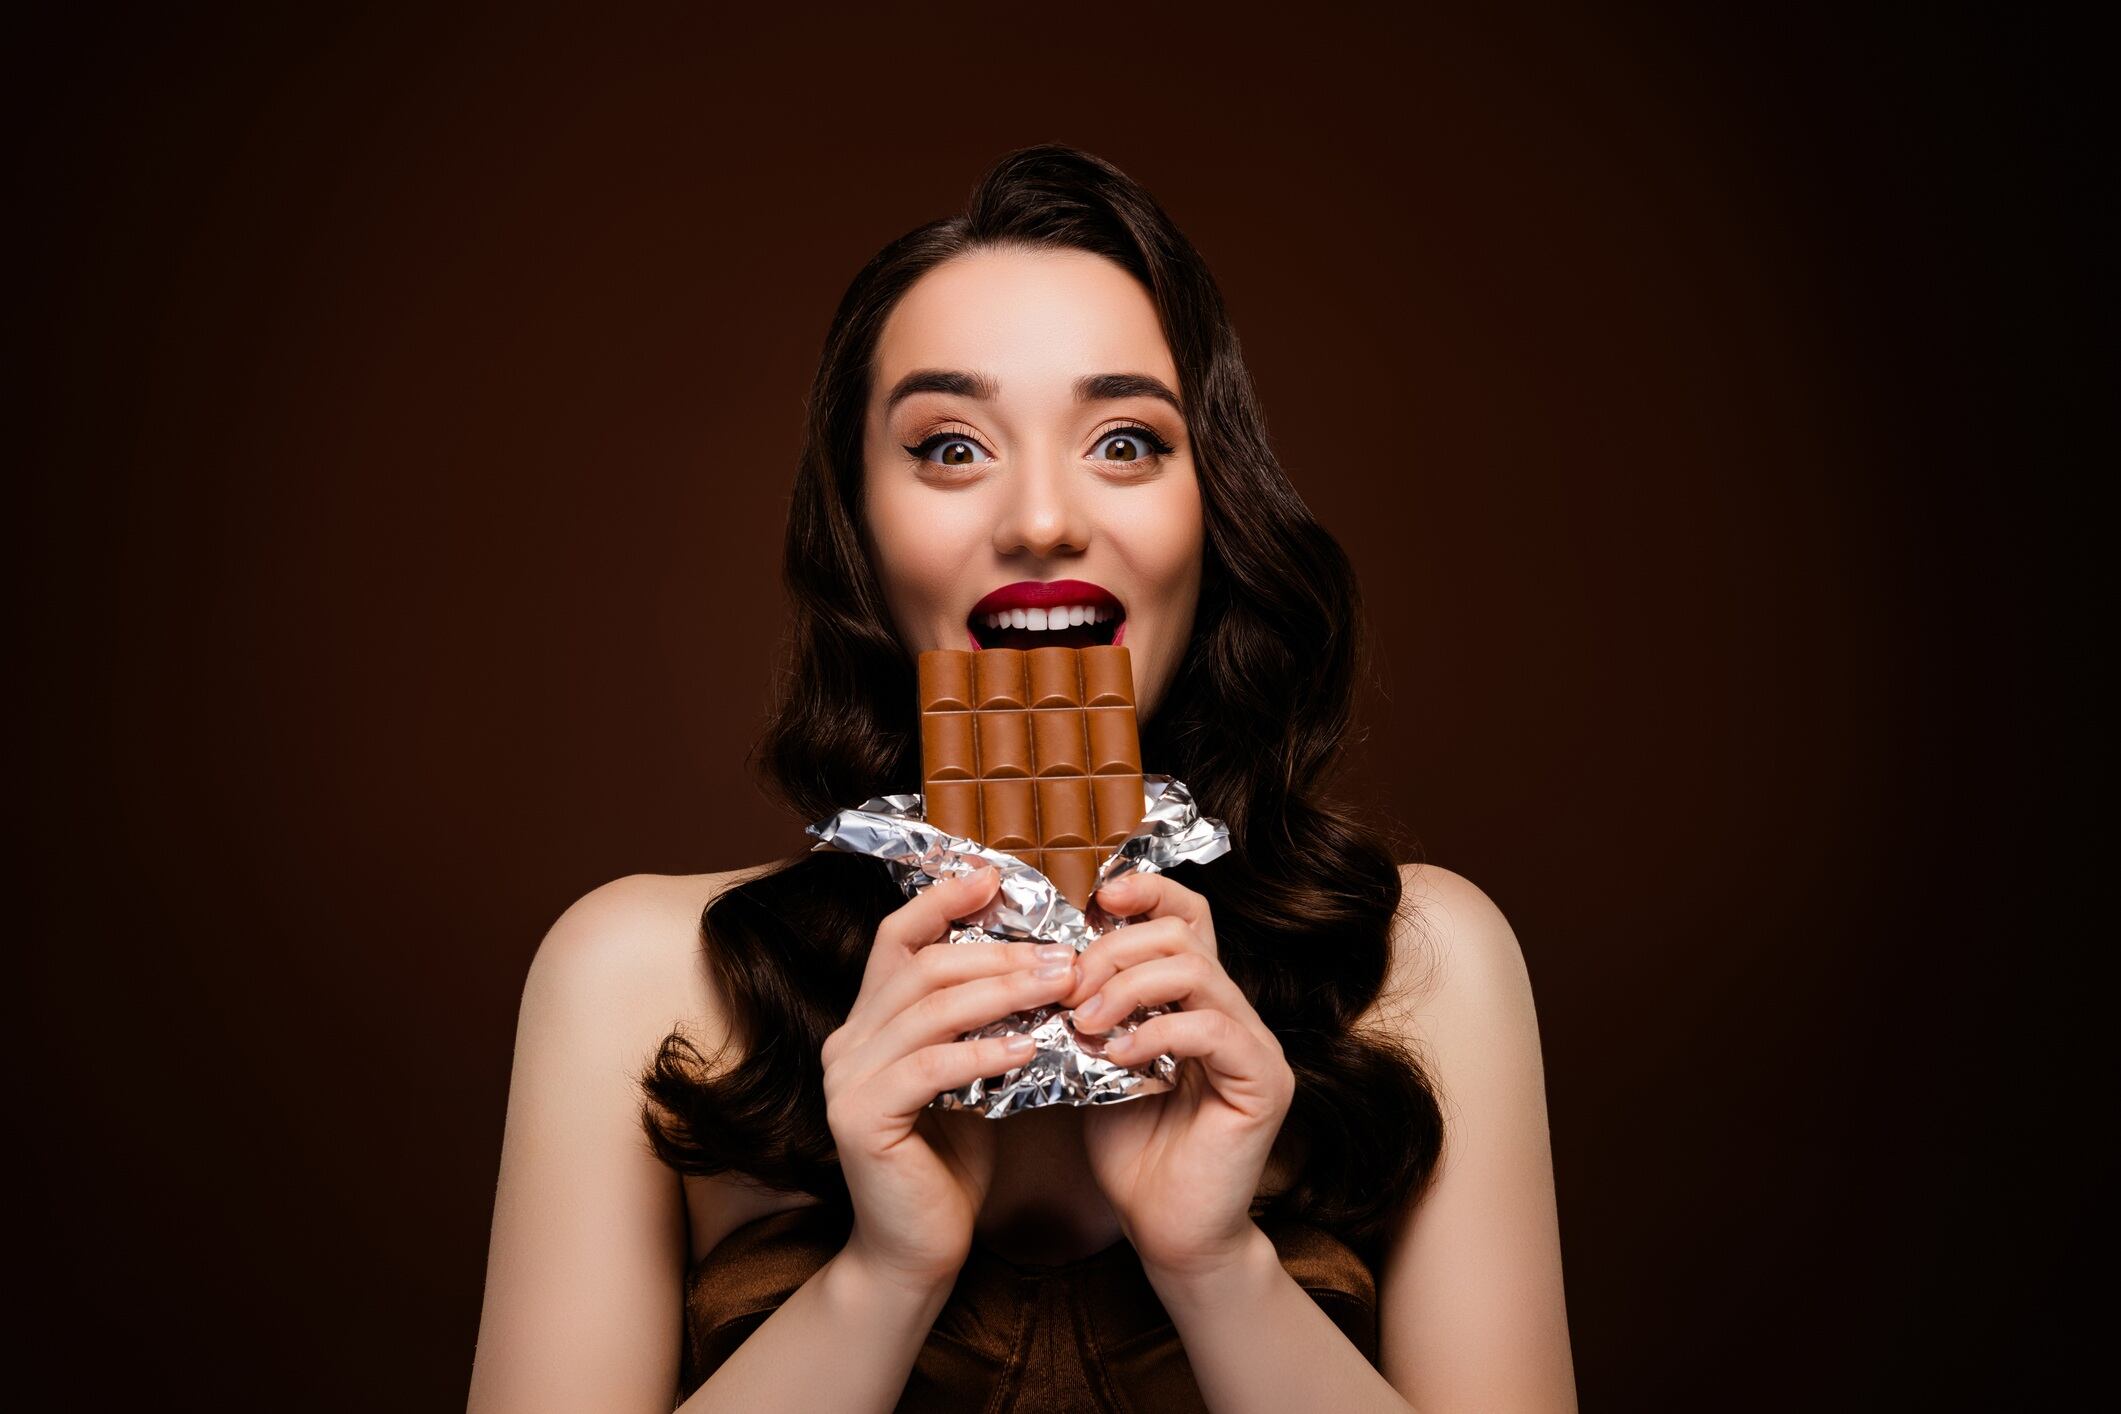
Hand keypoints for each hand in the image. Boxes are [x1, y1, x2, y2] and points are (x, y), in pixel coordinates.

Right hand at [820, 867, 1080, 1293]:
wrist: (918, 1249)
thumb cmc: (951, 1160)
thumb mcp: (969, 1075)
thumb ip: (981, 1023)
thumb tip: (1043, 964)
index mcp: (868, 1021)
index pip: (897, 938)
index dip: (941, 900)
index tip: (995, 876)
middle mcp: (847, 1040)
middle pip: (922, 966)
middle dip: (998, 952)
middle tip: (1065, 953)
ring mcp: (847, 1079)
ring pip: (930, 1009)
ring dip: (1002, 991)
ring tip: (1059, 986)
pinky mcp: (861, 1119)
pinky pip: (930, 1068)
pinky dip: (982, 1052)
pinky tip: (1027, 1047)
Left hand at [1064, 872, 1294, 1277]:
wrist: (1168, 1231)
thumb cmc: (1132, 1151)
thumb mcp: (1094, 1065)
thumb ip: (1088, 1013)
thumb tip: (1044, 964)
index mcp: (1198, 1000)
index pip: (1187, 914)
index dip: (1146, 891)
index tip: (1097, 899)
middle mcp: (1235, 1012)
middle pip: (1182, 932)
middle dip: (1113, 951)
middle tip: (1068, 992)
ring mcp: (1257, 1045)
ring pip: (1195, 970)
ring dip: (1126, 987)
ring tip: (1084, 1025)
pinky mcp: (1264, 1082)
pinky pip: (1210, 1028)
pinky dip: (1155, 1032)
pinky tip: (1116, 1058)